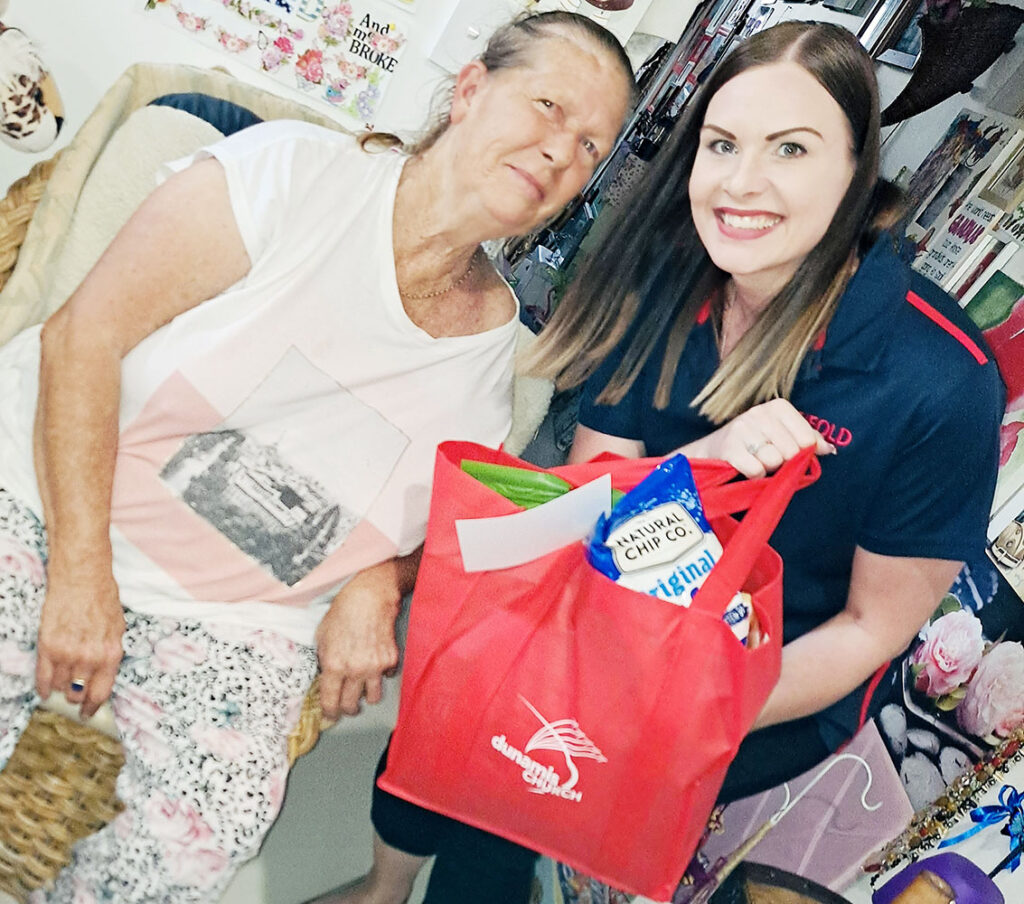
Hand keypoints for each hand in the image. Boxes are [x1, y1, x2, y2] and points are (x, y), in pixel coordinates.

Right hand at [35, 573, 124, 718]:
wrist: (82, 578)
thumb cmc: (103, 599)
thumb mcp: (118, 628)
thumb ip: (110, 653)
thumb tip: (103, 674)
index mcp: (110, 654)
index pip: (101, 692)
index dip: (93, 707)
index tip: (89, 713)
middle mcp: (89, 658)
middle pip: (78, 693)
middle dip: (77, 697)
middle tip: (74, 697)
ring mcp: (66, 653)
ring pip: (59, 687)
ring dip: (60, 689)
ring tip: (62, 685)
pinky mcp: (47, 646)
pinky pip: (42, 677)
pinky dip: (43, 687)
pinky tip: (44, 691)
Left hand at [315, 567, 401, 720]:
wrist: (370, 597)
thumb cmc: (343, 612)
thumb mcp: (321, 636)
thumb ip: (323, 660)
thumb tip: (325, 676)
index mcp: (334, 665)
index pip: (330, 701)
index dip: (329, 712)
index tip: (330, 715)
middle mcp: (355, 670)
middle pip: (351, 705)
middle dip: (347, 709)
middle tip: (347, 705)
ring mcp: (375, 666)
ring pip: (373, 698)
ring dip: (367, 696)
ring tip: (363, 688)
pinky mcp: (391, 660)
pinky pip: (387, 678)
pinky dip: (382, 675)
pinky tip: (376, 664)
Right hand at [682, 398, 833, 477]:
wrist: (713, 450)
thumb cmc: (755, 442)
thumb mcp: (783, 434)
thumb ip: (808, 439)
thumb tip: (828, 449)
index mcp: (778, 406)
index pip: (806, 438)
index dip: (801, 452)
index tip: (787, 450)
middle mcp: (759, 413)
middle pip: (791, 451)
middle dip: (783, 461)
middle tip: (768, 456)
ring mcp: (742, 429)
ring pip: (774, 461)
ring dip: (767, 468)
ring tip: (756, 459)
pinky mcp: (729, 448)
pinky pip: (756, 470)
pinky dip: (754, 475)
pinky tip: (746, 466)